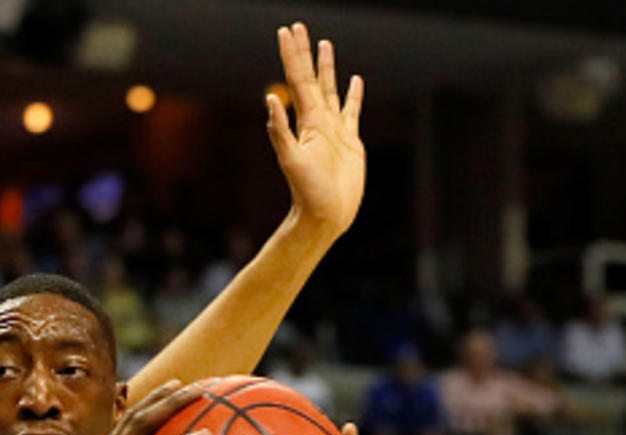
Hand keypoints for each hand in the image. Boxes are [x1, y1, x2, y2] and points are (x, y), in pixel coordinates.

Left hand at [269, 23, 365, 237]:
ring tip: (326, 44)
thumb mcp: (291, 160)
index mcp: (306, 121)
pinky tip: (355, 80)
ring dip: (327, 68)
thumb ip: (279, 131)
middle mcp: (318, 121)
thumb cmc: (307, 192)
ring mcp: (335, 130)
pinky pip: (352, 111)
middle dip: (305, 53)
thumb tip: (269, 99)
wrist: (324, 215)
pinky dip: (354, 95)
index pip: (297, 79)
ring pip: (331, 90)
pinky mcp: (350, 141)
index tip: (287, 31)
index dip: (293, 55)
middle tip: (300, 28)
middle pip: (311, 78)